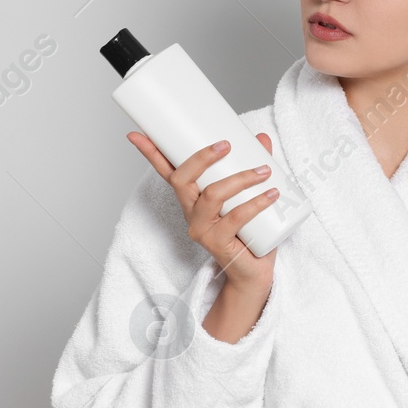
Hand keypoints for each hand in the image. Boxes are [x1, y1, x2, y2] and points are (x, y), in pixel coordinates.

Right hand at [127, 132, 279, 294]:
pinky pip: (235, 218)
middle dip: (201, 157)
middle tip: (226, 144)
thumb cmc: (249, 233)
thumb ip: (253, 165)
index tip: (136, 134)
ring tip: (264, 170)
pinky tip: (272, 193)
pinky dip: (256, 203)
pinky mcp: (218, 243)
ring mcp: (202, 229)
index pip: (168, 172)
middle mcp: (191, 212)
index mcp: (193, 198)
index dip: (151, 154)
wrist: (253, 273)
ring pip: (212, 196)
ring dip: (240, 179)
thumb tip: (261, 138)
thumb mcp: (250, 194)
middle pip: (182, 180)